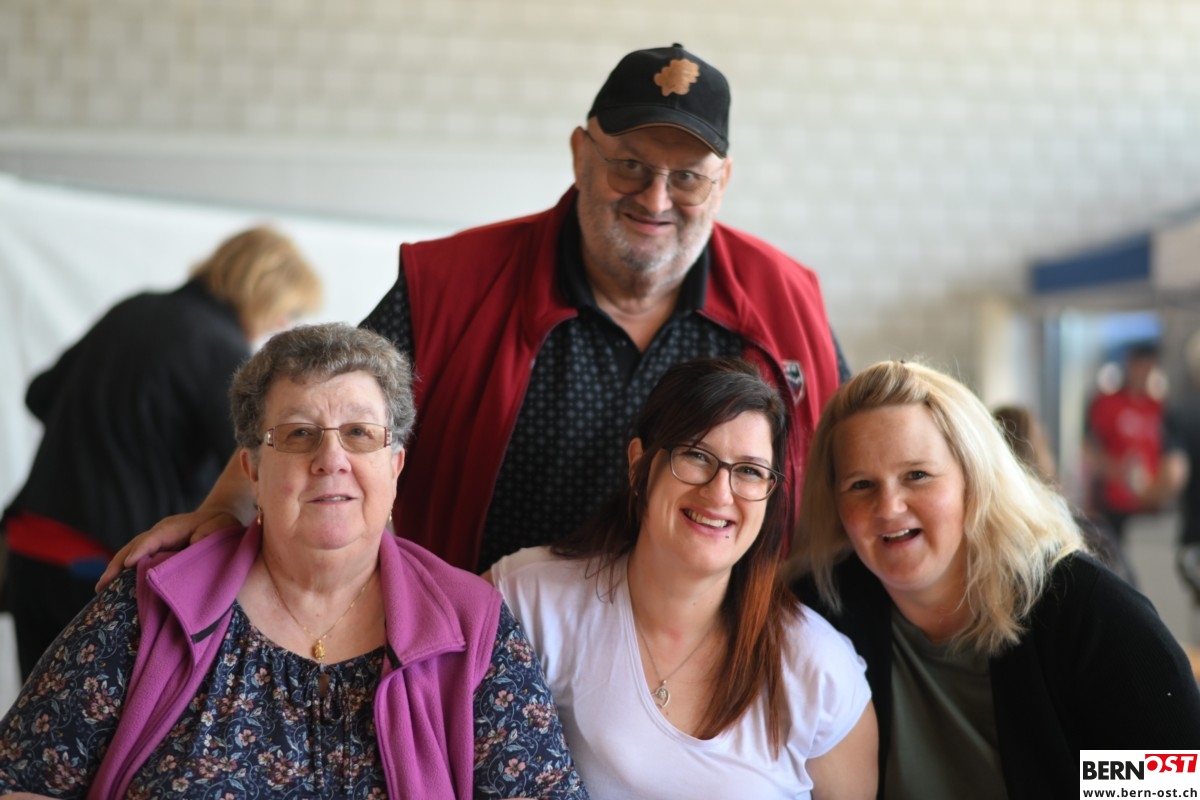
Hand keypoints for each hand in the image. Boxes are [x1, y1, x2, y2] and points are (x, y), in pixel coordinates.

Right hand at [94, 509, 240, 591]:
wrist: (216, 522)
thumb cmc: (220, 526)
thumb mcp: (221, 525)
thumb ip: (209, 532)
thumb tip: (193, 544)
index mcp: (173, 528)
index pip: (154, 537)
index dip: (142, 549)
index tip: (130, 563)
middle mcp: (157, 536)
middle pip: (133, 548)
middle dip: (117, 565)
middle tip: (102, 585)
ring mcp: (153, 545)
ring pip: (129, 556)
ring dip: (114, 572)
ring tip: (100, 591)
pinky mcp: (153, 555)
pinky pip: (134, 564)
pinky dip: (122, 576)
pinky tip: (112, 592)